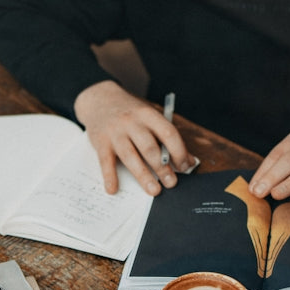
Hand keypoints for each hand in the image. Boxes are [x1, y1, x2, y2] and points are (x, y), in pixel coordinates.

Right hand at [73, 80, 192, 195]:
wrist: (100, 98)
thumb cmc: (130, 112)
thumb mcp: (150, 117)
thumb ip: (167, 137)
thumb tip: (189, 161)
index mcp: (148, 114)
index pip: (167, 133)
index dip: (178, 151)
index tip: (184, 166)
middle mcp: (131, 122)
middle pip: (149, 147)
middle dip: (162, 167)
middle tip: (171, 183)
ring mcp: (114, 132)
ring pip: (130, 156)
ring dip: (143, 176)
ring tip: (154, 190)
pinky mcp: (100, 142)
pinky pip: (105, 162)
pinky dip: (109, 176)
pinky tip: (113, 189)